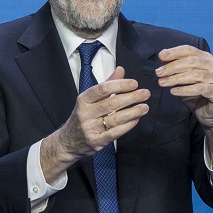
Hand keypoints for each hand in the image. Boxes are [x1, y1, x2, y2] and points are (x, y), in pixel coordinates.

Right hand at [42, 66, 148, 182]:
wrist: (68, 141)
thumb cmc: (82, 117)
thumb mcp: (89, 100)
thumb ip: (106, 85)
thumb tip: (120, 70)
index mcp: (83, 100)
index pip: (102, 89)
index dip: (119, 85)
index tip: (134, 83)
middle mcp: (85, 113)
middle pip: (111, 103)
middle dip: (131, 97)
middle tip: (145, 93)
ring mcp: (90, 128)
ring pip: (115, 118)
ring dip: (133, 112)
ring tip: (145, 107)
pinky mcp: (96, 141)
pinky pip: (115, 132)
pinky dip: (128, 125)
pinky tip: (136, 119)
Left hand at [157, 45, 212, 163]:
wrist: (209, 113)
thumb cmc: (194, 93)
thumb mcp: (181, 79)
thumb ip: (174, 68)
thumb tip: (162, 57)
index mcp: (206, 58)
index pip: (189, 50)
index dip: (174, 52)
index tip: (161, 56)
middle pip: (192, 62)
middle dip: (172, 67)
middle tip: (158, 73)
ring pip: (196, 74)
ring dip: (176, 78)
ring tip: (162, 83)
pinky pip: (201, 88)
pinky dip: (185, 90)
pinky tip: (173, 92)